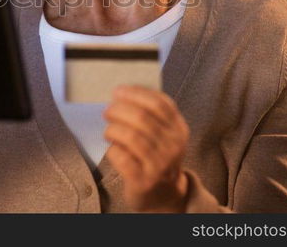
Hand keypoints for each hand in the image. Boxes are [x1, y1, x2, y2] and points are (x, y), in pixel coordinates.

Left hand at [103, 85, 189, 212]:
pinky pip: (122, 157)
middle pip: (142, 118)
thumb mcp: (164, 135)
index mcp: (179, 129)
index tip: (118, 91)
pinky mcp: (143, 180)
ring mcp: (160, 164)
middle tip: (107, 111)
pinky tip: (111, 148)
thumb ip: (150, 114)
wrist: (163, 195)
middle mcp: (173, 146)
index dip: (136, 93)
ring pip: (130, 137)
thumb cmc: (157, 157)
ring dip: (113, 129)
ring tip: (108, 130)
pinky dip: (112, 149)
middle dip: (119, 110)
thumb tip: (121, 94)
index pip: (160, 103)